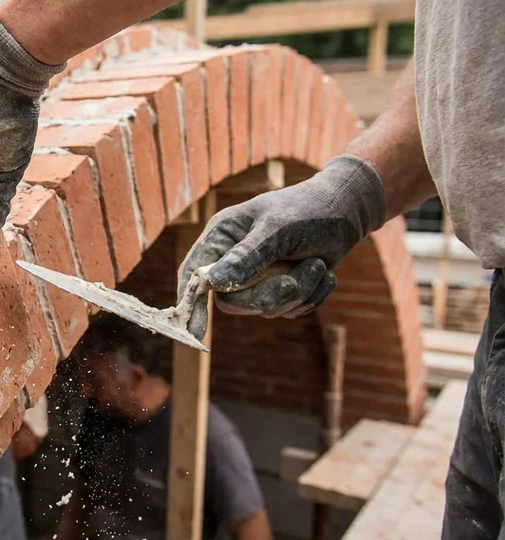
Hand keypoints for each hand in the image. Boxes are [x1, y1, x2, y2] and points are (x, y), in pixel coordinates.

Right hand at [177, 156, 386, 337]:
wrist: (348, 212)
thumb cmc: (308, 210)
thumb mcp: (278, 229)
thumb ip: (245, 256)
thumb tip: (210, 283)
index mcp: (222, 237)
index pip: (194, 273)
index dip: (190, 301)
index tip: (195, 329)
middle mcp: (234, 259)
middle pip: (231, 301)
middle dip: (266, 297)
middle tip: (293, 284)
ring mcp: (258, 277)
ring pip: (264, 308)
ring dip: (298, 292)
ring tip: (317, 264)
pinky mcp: (281, 290)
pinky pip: (288, 311)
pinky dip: (311, 297)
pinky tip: (322, 273)